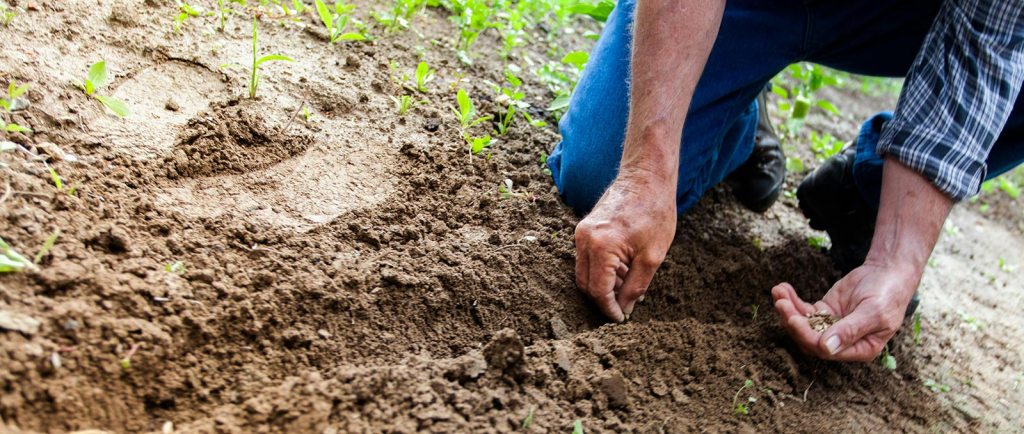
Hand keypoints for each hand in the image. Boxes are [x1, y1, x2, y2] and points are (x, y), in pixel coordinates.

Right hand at [574, 170, 676, 321]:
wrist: (646, 177)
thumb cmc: (654, 213)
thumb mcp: (652, 257)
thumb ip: (635, 287)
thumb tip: (624, 309)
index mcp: (600, 247)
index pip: (598, 291)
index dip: (609, 309)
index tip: (621, 319)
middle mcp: (584, 239)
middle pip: (585, 284)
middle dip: (603, 299)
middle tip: (624, 307)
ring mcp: (581, 232)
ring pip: (584, 272)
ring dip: (603, 285)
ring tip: (629, 286)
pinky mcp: (584, 228)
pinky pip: (587, 258)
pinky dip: (602, 270)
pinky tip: (623, 270)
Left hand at [771, 260, 919, 360]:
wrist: (888, 272)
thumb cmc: (887, 295)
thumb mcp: (873, 313)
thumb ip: (850, 330)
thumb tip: (826, 348)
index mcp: (859, 349)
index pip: (826, 350)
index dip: (807, 336)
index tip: (794, 319)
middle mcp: (843, 342)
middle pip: (809, 339)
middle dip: (793, 322)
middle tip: (781, 304)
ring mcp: (831, 326)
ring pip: (803, 324)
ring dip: (788, 310)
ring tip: (778, 292)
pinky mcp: (824, 311)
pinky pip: (803, 310)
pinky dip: (792, 300)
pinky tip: (782, 288)